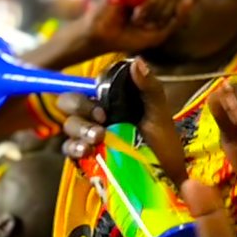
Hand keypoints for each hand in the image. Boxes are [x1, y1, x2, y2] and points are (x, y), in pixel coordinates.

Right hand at [61, 60, 189, 184]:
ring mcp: (89, 137)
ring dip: (79, 130)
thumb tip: (137, 61)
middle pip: (70, 104)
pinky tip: (86, 151)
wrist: (167, 175)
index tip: (103, 108)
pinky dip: (74, 149)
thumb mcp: (159, 112)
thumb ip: (148, 87)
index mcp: (110, 100)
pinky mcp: (86, 158)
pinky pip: (70, 150)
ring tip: (98, 138)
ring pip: (69, 126)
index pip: (84, 87)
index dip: (86, 93)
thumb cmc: (163, 141)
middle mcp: (95, 116)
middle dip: (79, 109)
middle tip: (101, 123)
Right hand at [66, 0, 191, 59]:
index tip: (159, 25)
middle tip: (147, 24)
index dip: (176, 11)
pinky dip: (148, 7)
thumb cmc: (129, 37)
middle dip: (164, 13)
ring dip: (156, 11)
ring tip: (139, 21)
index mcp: (161, 1)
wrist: (102, 38)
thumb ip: (177, 20)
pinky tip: (137, 16)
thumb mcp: (159, 33)